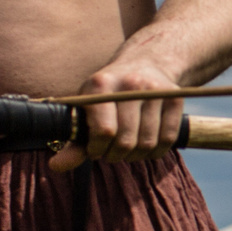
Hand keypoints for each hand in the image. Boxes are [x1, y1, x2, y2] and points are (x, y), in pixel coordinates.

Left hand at [51, 44, 187, 172]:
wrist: (144, 63)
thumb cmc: (108, 95)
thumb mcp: (87, 110)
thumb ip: (73, 141)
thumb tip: (56, 167)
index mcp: (101, 84)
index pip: (104, 131)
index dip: (97, 149)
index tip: (95, 150)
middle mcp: (131, 84)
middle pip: (125, 141)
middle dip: (115, 155)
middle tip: (111, 152)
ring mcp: (156, 90)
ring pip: (147, 143)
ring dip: (135, 155)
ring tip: (126, 148)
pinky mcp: (175, 98)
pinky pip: (167, 140)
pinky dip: (155, 151)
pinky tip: (145, 145)